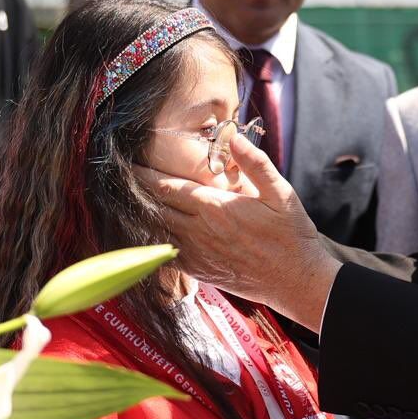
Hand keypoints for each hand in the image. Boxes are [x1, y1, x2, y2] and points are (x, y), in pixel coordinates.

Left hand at [142, 132, 339, 331]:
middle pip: (153, 207)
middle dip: (136, 192)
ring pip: (154, 231)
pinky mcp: (198, 271)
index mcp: (214, 207)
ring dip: (141, 215)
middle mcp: (198, 231)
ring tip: (129, 201)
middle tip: (121, 178)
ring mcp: (196, 253)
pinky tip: (149, 230)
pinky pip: (164, 254)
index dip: (143, 174)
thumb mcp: (280, 193)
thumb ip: (255, 163)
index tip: (128, 163)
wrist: (295, 282)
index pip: (165, 186)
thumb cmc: (291, 235)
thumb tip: (233, 137)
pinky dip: (151, 240)